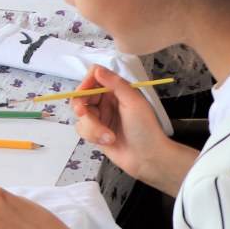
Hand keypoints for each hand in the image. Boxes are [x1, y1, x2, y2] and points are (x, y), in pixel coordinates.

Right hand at [73, 64, 196, 195]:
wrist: (148, 159)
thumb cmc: (145, 128)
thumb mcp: (134, 103)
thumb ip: (116, 84)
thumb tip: (97, 70)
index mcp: (117, 89)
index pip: (95, 76)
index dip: (86, 82)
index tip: (82, 92)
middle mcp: (106, 100)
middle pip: (82, 95)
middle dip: (81, 106)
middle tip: (83, 114)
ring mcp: (99, 116)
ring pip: (81, 115)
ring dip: (93, 127)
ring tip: (109, 137)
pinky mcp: (94, 132)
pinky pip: (82, 128)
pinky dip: (93, 135)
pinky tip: (108, 141)